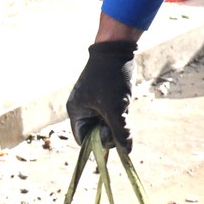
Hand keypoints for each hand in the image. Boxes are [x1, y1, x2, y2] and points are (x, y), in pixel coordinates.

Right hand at [68, 38, 137, 152]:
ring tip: (122, 105)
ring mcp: (95, 104)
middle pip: (97, 134)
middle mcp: (83, 110)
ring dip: (118, 121)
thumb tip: (127, 152)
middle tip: (120, 120)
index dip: (97, 144)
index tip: (112, 139)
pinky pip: (114, 115)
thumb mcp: (115, 108)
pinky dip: (121, 113)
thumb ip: (119, 132)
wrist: (116, 51)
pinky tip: (124, 101)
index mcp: (76, 112)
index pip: (83, 140)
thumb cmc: (110, 79)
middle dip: (110, 131)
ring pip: (108, 125)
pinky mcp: (106, 99)